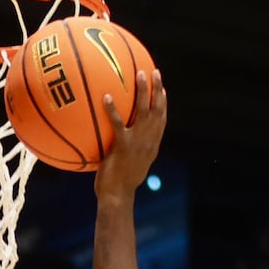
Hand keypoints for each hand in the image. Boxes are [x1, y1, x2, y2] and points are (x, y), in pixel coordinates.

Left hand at [95, 70, 167, 201]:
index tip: (162, 88)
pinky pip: (117, 123)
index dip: (163, 103)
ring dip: (142, 91)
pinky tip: (105, 97)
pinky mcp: (123, 146)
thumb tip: (118, 141)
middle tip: (154, 72)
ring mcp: (137, 142)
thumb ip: (127, 150)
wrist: (117, 197)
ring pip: (143, 111)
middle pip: (157, 110)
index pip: (161, 120)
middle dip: (157, 89)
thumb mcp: (128, 165)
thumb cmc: (119, 184)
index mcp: (152, 145)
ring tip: (139, 74)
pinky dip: (112, 109)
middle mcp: (149, 141)